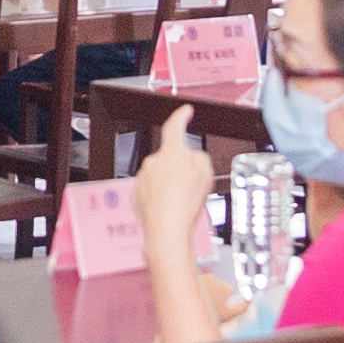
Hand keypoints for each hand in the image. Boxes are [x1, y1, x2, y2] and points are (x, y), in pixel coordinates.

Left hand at [131, 125, 216, 249]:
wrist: (167, 230)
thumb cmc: (185, 204)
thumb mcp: (207, 173)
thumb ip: (198, 158)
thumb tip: (191, 158)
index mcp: (171, 153)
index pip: (175, 126)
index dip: (181, 116)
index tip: (185, 112)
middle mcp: (153, 162)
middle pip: (170, 157)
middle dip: (181, 167)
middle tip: (192, 185)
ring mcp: (143, 178)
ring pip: (161, 174)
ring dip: (170, 183)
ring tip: (181, 201)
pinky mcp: (137, 194)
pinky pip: (152, 189)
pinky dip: (161, 196)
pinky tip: (169, 207)